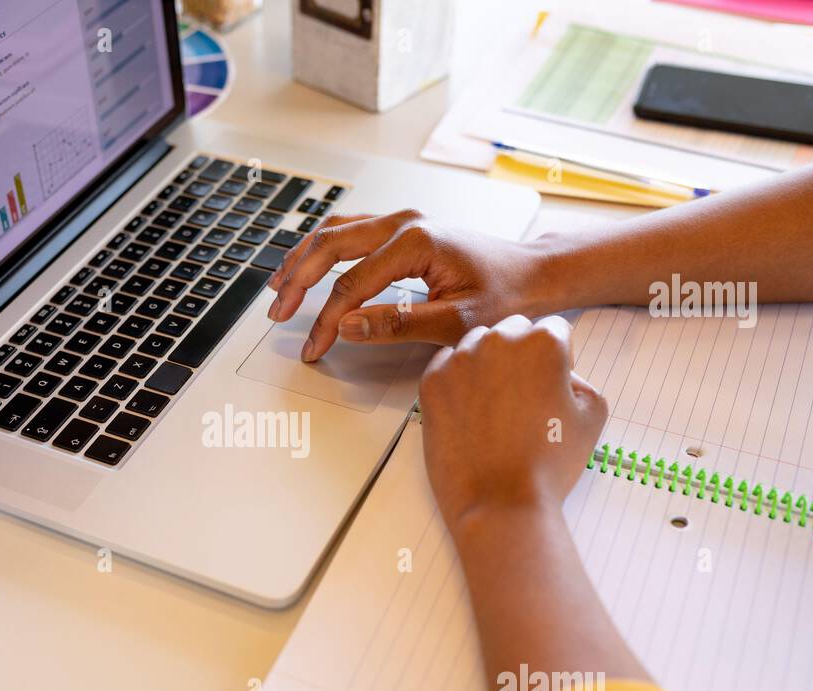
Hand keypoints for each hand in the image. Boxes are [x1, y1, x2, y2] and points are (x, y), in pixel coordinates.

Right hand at [266, 209, 550, 361]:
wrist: (534, 273)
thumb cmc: (507, 294)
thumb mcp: (456, 321)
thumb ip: (399, 325)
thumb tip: (349, 327)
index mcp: (415, 242)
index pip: (352, 285)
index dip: (325, 320)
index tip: (314, 347)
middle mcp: (404, 223)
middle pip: (330, 247)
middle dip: (298, 282)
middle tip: (278, 313)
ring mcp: (402, 221)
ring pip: (334, 232)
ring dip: (302, 259)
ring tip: (278, 287)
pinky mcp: (402, 228)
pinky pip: (349, 230)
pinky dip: (321, 248)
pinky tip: (306, 263)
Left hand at [418, 315, 606, 529]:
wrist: (501, 501)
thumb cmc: (548, 464)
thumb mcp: (591, 416)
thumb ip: (581, 380)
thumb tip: (561, 373)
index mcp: (543, 342)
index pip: (553, 330)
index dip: (558, 357)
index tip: (551, 383)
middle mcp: (499, 341)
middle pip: (512, 332)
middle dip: (519, 355)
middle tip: (522, 396)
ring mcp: (461, 360)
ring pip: (476, 345)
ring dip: (486, 364)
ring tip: (494, 407)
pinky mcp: (432, 382)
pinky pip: (446, 366)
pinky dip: (457, 381)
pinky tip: (470, 412)